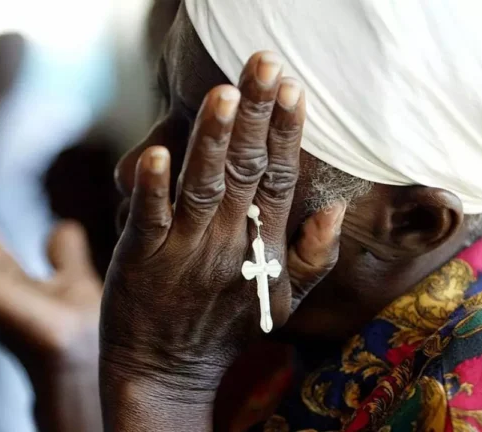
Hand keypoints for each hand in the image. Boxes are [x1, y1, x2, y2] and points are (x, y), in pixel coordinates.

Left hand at [101, 52, 345, 428]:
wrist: (167, 372)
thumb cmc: (224, 326)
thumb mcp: (281, 298)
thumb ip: (314, 255)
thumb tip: (339, 208)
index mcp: (262, 245)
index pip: (282, 179)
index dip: (288, 134)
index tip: (295, 89)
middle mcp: (228, 242)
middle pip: (247, 171)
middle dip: (257, 115)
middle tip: (264, 63)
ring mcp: (185, 249)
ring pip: (203, 187)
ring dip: (214, 141)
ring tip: (225, 94)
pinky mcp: (142, 258)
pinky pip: (149, 218)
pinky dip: (153, 188)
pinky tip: (158, 154)